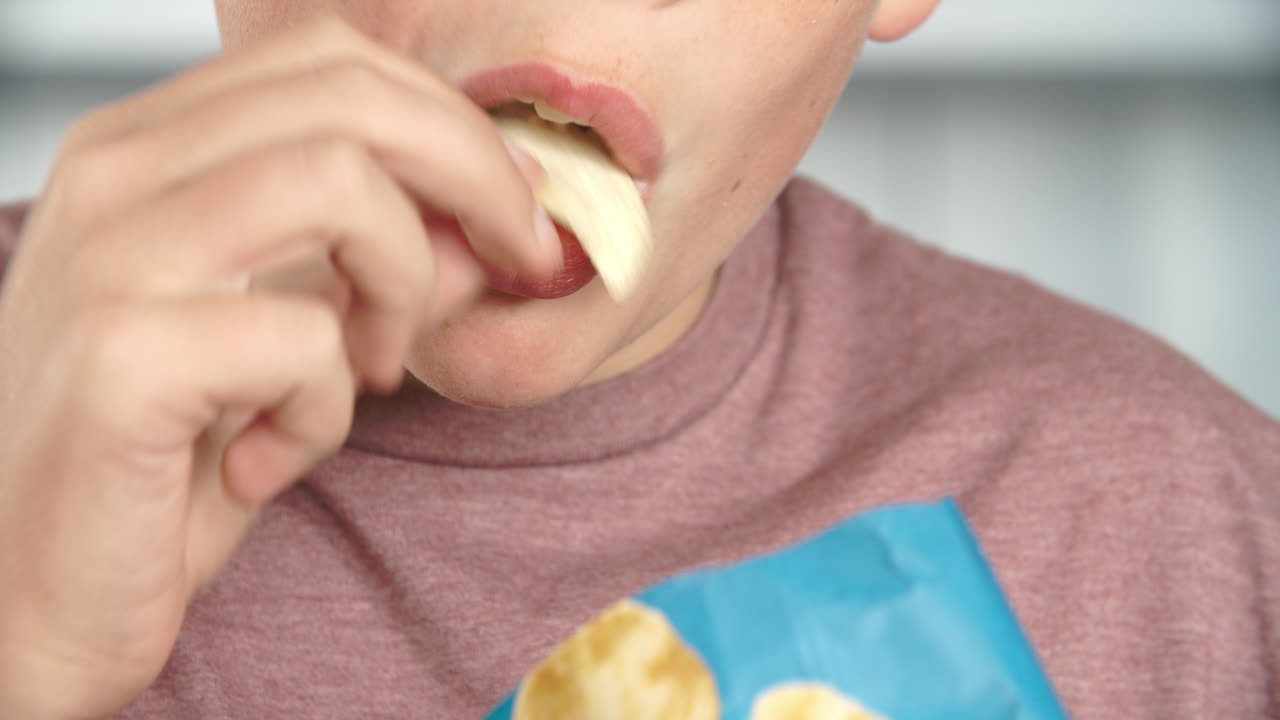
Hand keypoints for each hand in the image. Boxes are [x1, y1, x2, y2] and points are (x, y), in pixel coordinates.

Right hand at [0, 14, 552, 719]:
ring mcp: (107, 256)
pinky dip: (324, 414)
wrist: (26, 594)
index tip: (510, 208)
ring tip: (368, 372)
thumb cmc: (161, 460)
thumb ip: (376, 261)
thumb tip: (498, 216)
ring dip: (401, 287)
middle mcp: (114, 173)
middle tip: (516, 259)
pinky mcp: (120, 355)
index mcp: (146, 147)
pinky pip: (306, 339)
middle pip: (350, 95)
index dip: (449, 122)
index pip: (328, 60)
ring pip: (339, 182)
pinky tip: (264, 462)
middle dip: (474, 175)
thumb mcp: (288, 334)